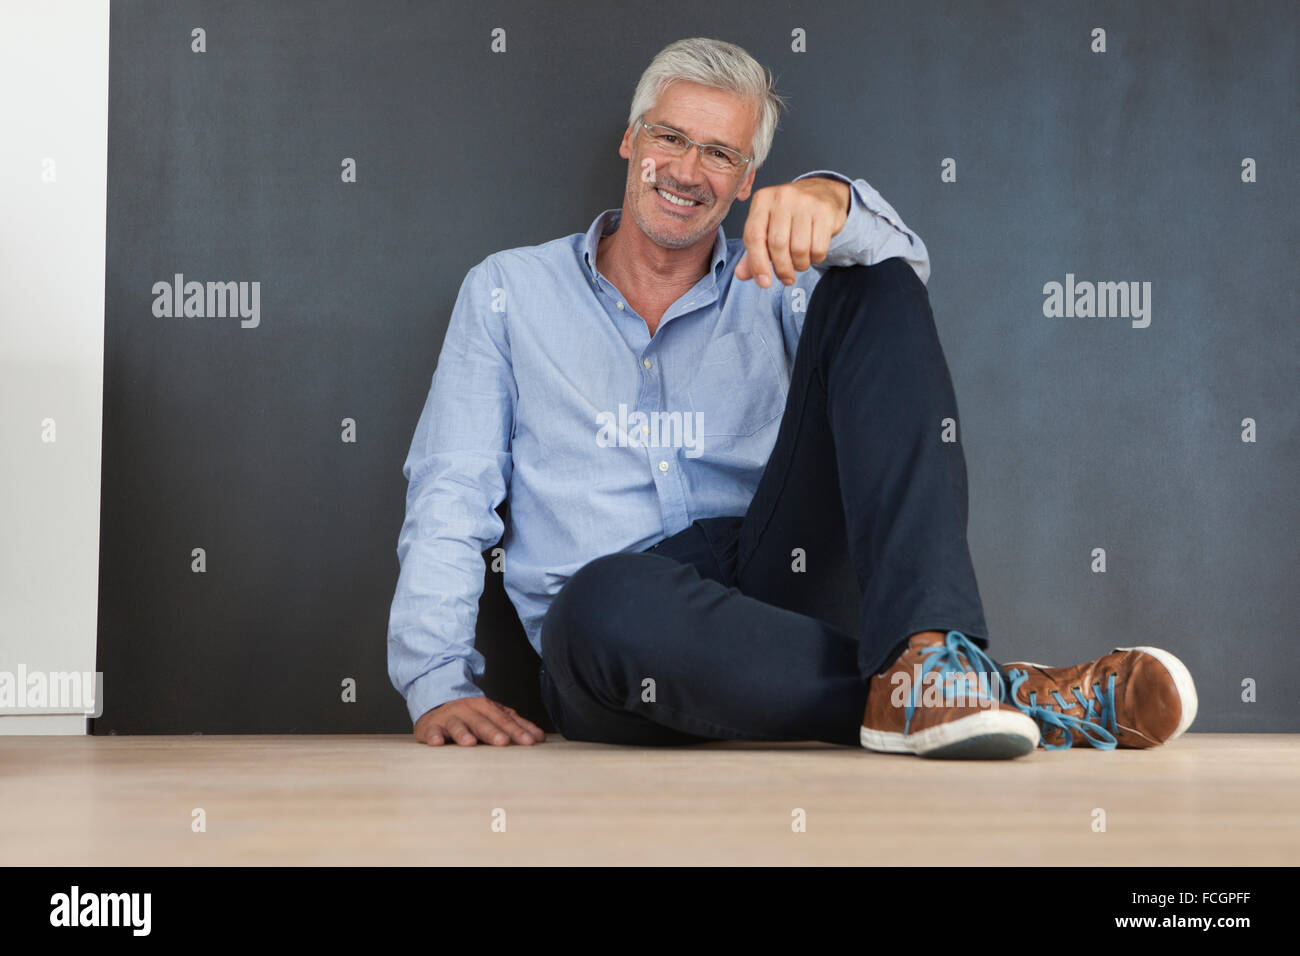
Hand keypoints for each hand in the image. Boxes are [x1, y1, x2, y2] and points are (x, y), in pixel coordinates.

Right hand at [414, 696, 546, 745]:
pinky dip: (434, 736)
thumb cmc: (471, 717)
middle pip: (483, 722)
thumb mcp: (494, 717)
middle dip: (493, 732)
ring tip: (470, 743)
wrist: (438, 708)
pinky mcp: (431, 727)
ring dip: (463, 734)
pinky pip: (432, 732)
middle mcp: (469, 710)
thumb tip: (540, 737)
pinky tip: (437, 743)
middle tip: (504, 742)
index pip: (505, 720)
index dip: (517, 731)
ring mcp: (449, 718)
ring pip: (457, 725)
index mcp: (486, 707)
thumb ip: (516, 726)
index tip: (530, 742)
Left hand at [735, 177, 850, 287]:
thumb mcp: (767, 228)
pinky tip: (813, 254)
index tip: (764, 283)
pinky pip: (818, 248)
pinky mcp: (825, 211)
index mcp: (762, 200)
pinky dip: (815, 259)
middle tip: (786, 279)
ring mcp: (806, 202)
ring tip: (800, 263)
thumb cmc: (789, 215)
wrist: (822, 192)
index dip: (758, 264)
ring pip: (799, 249)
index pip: (754, 236)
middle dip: (782, 269)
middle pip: (777, 244)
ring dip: (799, 265)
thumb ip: (753, 252)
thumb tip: (740, 274)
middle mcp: (782, 197)